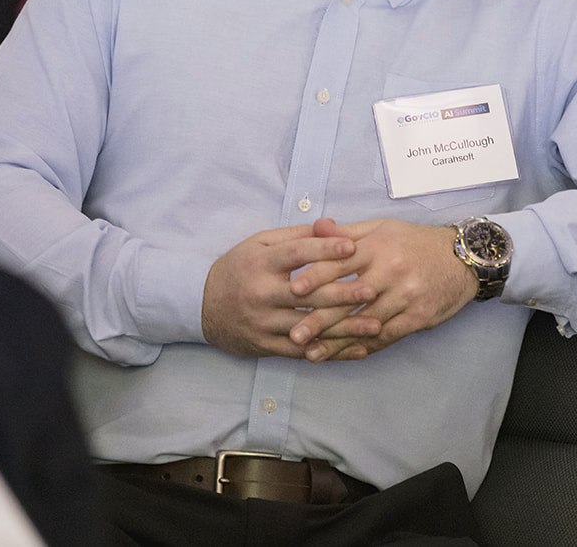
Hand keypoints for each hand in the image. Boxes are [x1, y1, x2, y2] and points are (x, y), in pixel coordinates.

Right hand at [200, 223, 375, 358]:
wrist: (201, 305)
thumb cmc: (238, 268)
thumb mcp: (260, 244)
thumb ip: (297, 236)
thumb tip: (331, 225)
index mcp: (261, 263)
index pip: (297, 254)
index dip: (325, 249)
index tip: (353, 246)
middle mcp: (261, 294)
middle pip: (307, 294)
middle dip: (343, 293)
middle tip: (373, 289)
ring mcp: (263, 322)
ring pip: (309, 327)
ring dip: (344, 328)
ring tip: (375, 325)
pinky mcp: (265, 345)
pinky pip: (301, 351)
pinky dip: (329, 351)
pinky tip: (355, 349)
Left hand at [288, 217, 478, 362]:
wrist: (463, 258)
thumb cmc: (416, 242)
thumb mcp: (383, 228)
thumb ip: (348, 233)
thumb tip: (315, 228)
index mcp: (378, 247)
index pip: (341, 262)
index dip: (316, 276)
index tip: (293, 290)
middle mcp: (391, 271)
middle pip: (350, 298)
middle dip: (320, 319)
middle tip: (294, 334)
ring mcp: (406, 296)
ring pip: (366, 322)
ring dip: (338, 341)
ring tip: (312, 354)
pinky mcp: (418, 316)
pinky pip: (388, 336)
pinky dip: (365, 346)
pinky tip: (346, 355)